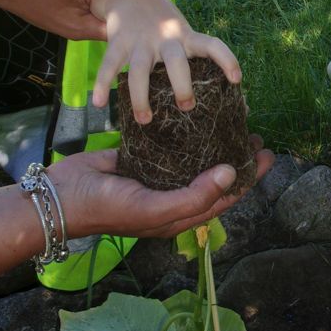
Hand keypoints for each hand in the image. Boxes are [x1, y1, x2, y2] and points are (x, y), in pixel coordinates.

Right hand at [47, 137, 274, 239]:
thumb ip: (195, 195)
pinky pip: (170, 145)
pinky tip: (197, 116)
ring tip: (233, 123)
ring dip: (214, 143)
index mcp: (180, 214)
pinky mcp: (141, 157)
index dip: (249, 179)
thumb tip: (230, 175)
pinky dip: (185, 132)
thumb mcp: (155, 210)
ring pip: (194, 160)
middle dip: (237, 159)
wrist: (62, 195)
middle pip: (214, 177)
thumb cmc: (110, 208)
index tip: (267, 156)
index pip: (225, 197)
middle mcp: (173, 196)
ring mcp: (157, 176)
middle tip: (255, 136)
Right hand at [90, 0, 240, 121]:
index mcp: (186, 37)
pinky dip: (102, 84)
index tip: (237, 79)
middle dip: (182, 84)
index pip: (212, 45)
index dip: (227, 60)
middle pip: (176, 62)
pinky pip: (109, 65)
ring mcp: (140, 41)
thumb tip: (235, 92)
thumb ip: (197, 57)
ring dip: (141, 97)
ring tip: (145, 120)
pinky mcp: (118, 41)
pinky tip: (98, 103)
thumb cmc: (164, 25)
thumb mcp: (183, 34)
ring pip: (139, 70)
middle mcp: (165, 38)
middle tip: (187, 107)